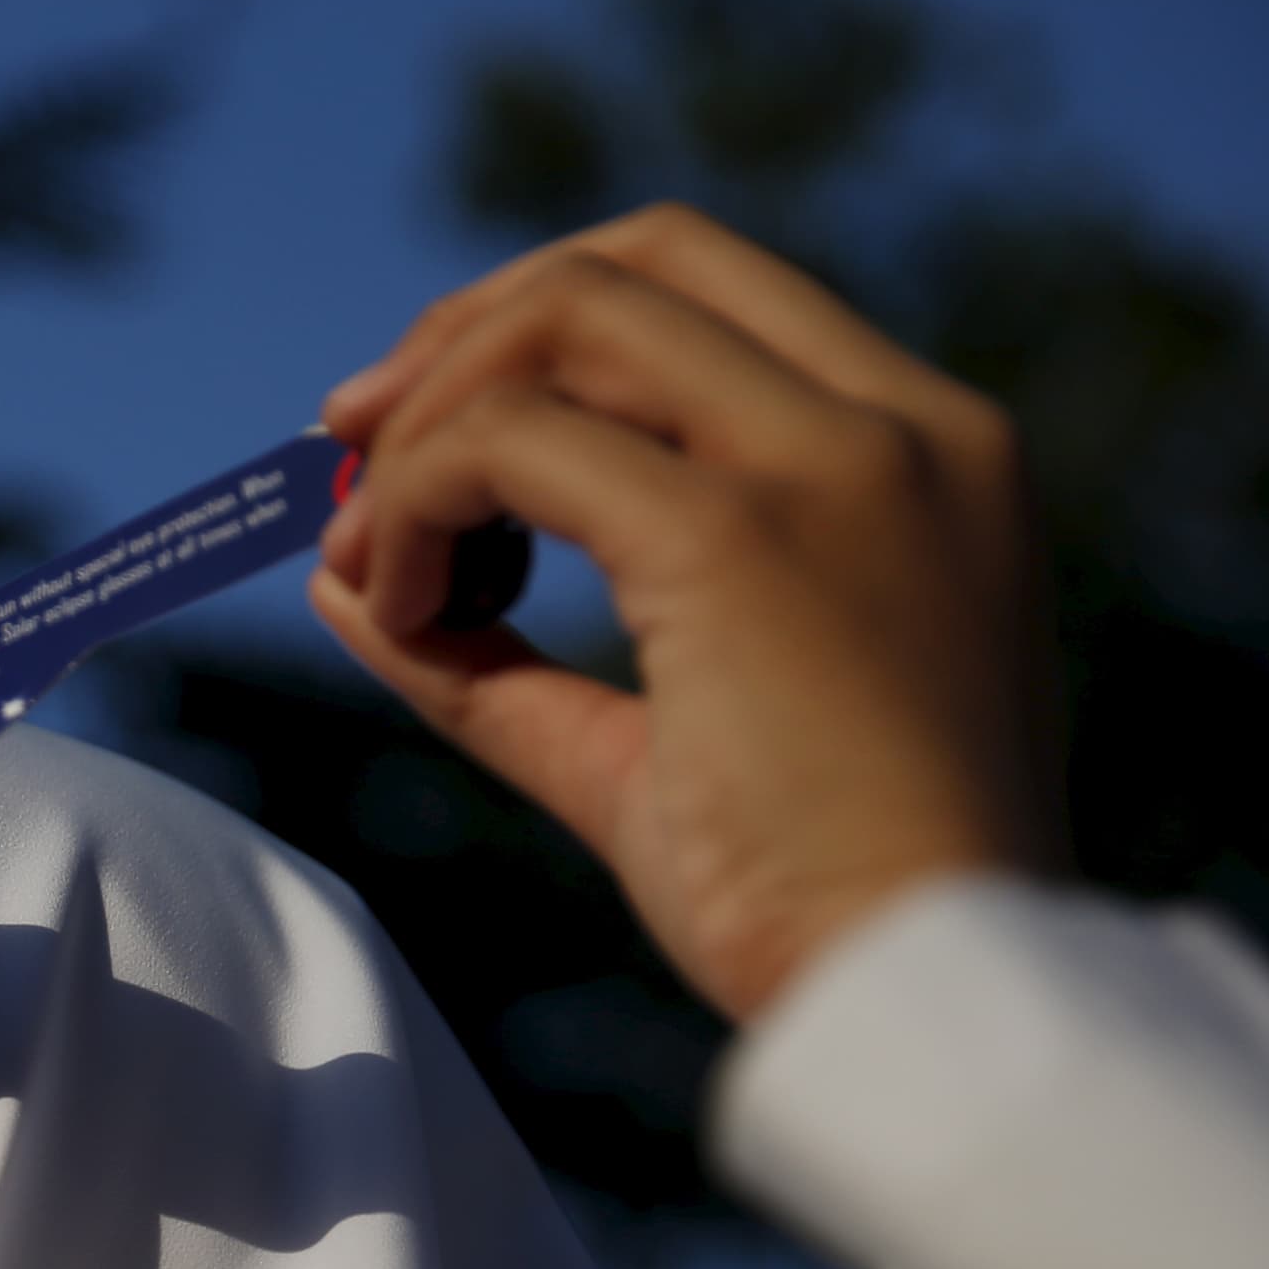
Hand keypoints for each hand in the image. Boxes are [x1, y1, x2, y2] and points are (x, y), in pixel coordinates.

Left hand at [310, 204, 1062, 1021]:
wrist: (926, 1002)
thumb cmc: (811, 910)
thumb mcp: (644, 755)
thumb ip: (502, 662)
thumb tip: (345, 583)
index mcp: (923, 457)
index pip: (705, 289)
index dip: (530, 324)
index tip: (409, 425)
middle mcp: (900, 428)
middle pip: (630, 266)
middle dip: (456, 340)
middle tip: (342, 453)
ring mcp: (836, 464)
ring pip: (567, 323)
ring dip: (424, 424)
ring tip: (371, 563)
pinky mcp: (743, 534)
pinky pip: (517, 443)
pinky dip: (422, 505)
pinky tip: (405, 612)